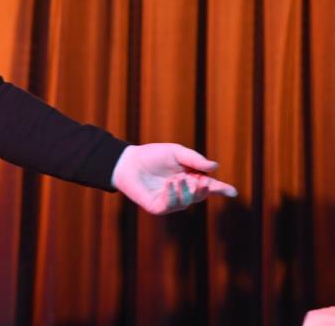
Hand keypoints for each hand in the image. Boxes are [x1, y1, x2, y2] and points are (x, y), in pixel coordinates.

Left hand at [111, 143, 237, 214]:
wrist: (128, 162)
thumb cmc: (152, 156)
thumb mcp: (175, 152)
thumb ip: (194, 160)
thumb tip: (215, 167)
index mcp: (191, 178)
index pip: (210, 186)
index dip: (222, 189)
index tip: (233, 192)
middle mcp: (183, 191)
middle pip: (201, 194)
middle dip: (204, 189)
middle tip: (201, 181)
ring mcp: (172, 201)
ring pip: (188, 201)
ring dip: (186, 191)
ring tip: (176, 178)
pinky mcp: (159, 207)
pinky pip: (171, 205)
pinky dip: (173, 195)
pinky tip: (168, 184)